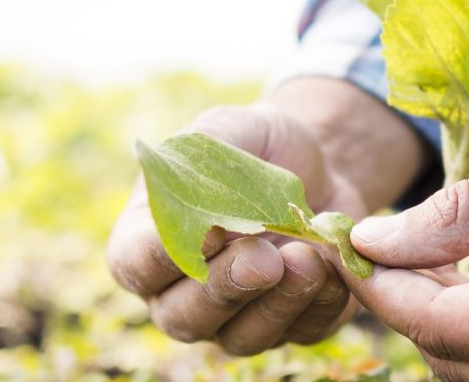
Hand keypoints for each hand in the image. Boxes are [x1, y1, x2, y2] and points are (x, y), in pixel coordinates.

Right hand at [107, 104, 364, 354]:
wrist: (319, 165)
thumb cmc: (256, 146)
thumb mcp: (227, 130)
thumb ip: (201, 162)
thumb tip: (204, 216)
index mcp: (148, 242)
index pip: (135, 265)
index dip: (163, 257)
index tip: (207, 230)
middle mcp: (182, 292)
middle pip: (183, 317)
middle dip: (225, 288)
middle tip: (264, 257)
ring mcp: (235, 317)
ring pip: (241, 337)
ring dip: (276, 304)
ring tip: (306, 258)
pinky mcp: (291, 325)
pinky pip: (301, 332)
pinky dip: (320, 303)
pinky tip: (332, 266)